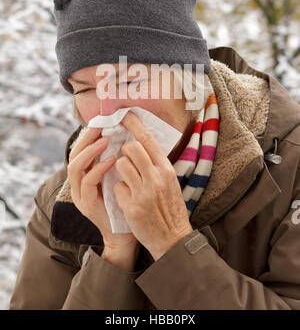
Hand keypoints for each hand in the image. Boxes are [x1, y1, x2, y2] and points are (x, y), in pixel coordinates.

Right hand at [67, 126, 139, 251]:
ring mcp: (80, 195)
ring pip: (75, 167)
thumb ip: (117, 160)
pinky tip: (112, 160)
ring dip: (90, 151)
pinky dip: (98, 169)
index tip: (102, 121)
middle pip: (74, 155)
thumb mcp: (120, 177)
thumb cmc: (127, 203)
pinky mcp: (86, 205)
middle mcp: (78, 184)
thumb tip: (126, 135)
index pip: (81, 150)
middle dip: (86, 138)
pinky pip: (87, 183)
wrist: (127, 235)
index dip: (89, 135)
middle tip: (101, 125)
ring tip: (105, 140)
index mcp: (85, 176)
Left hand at [113, 111, 192, 260]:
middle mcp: (156, 177)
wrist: (172, 238)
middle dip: (124, 149)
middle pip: (132, 148)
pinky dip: (119, 191)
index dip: (135, 125)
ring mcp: (144, 192)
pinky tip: (128, 200)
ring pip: (121, 165)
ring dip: (120, 170)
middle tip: (125, 156)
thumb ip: (156, 165)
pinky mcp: (132, 206)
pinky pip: (117, 187)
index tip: (124, 114)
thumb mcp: (170, 182)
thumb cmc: (169, 208)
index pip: (148, 140)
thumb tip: (140, 145)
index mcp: (166, 169)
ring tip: (128, 181)